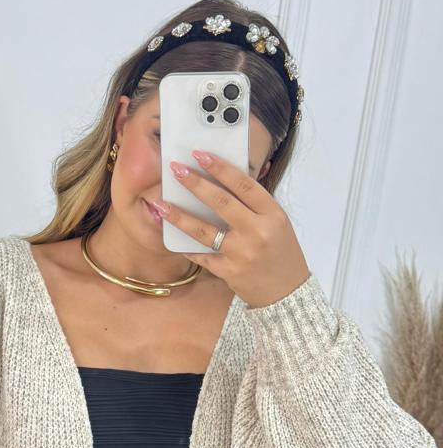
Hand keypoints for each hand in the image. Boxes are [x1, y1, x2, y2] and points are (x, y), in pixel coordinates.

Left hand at [158, 151, 310, 308]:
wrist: (287, 292)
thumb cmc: (281, 253)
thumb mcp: (277, 224)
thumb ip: (254, 205)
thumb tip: (223, 180)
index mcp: (273, 214)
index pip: (244, 185)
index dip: (220, 168)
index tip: (200, 154)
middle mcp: (258, 231)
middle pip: (221, 202)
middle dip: (195, 183)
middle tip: (175, 170)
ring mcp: (242, 253)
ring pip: (204, 230)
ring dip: (179, 216)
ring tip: (161, 203)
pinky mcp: (229, 271)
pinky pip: (202, 256)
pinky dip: (187, 247)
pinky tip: (172, 236)